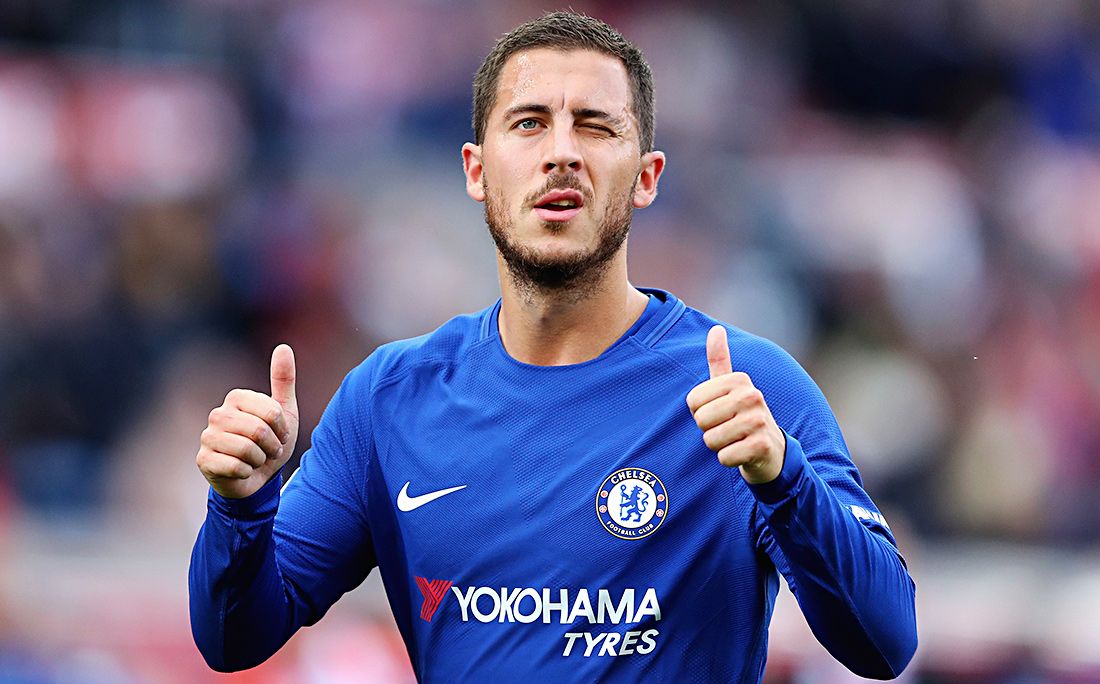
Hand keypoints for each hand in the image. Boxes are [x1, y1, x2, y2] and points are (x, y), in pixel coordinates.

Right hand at [196, 344, 299, 498]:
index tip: (280, 434)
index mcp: (237, 397)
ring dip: (260, 459)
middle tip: (269, 450)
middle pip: (258, 430)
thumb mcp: (285, 412)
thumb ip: (284, 380)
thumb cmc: (270, 443)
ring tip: (257, 459)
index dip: (282, 428)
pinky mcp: (203, 460)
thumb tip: (284, 347)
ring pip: (246, 449)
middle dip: (272, 446)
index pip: (271, 411)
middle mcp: (218, 414)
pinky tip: (243, 470)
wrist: (257, 478)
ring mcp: (207, 437)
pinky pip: (235, 466)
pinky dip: (247, 472)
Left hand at [686, 325, 784, 483]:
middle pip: (701, 420)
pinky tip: (743, 453)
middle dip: (709, 430)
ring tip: (735, 440)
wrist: (772, 451)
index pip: (693, 401)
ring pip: (711, 440)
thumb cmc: (742, 416)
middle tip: (728, 429)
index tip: (720, 412)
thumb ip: (719, 360)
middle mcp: (752, 395)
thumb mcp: (730, 388)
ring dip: (719, 446)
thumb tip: (715, 329)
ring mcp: (759, 420)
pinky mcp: (761, 446)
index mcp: (739, 380)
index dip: (700, 412)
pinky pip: (724, 457)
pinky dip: (728, 460)